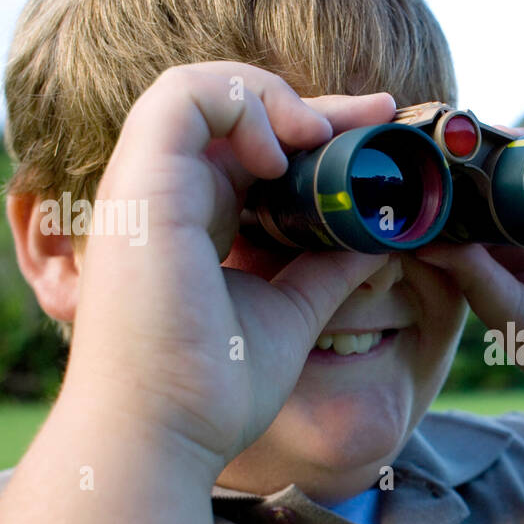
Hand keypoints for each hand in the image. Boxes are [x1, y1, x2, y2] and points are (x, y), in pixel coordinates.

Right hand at [62, 62, 397, 472]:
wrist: (165, 433)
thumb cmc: (213, 390)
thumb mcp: (291, 313)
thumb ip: (327, 269)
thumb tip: (381, 234)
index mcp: (192, 223)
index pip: (252, 151)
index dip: (313, 132)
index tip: (377, 133)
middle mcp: (163, 196)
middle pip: (236, 114)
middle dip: (313, 105)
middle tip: (380, 110)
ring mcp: (147, 186)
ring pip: (201, 89)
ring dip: (273, 96)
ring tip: (323, 135)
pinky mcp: (141, 184)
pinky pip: (183, 97)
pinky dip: (240, 104)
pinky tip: (284, 152)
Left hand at [414, 110, 523, 427]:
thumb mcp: (515, 318)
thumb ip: (476, 280)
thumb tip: (423, 243)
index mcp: (511, 247)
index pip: (474, 200)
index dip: (450, 180)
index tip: (417, 160)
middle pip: (512, 166)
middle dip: (483, 147)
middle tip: (451, 128)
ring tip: (501, 131)